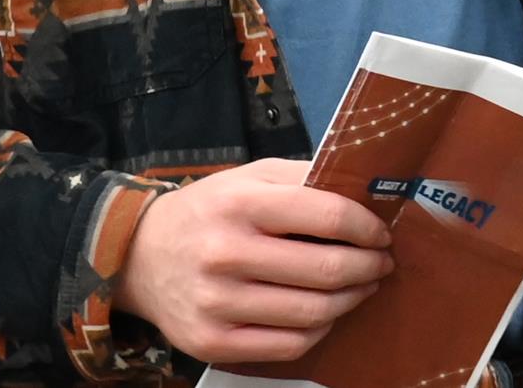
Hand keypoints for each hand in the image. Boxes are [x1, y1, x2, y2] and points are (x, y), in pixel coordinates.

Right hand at [117, 159, 394, 365]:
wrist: (140, 256)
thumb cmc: (209, 211)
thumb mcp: (250, 177)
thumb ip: (303, 179)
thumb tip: (365, 190)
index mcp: (240, 204)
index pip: (328, 216)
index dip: (367, 227)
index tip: (382, 233)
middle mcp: (226, 253)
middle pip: (325, 270)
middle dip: (369, 267)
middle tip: (382, 262)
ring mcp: (217, 304)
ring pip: (313, 313)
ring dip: (351, 300)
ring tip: (361, 286)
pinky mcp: (212, 342)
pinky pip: (288, 345)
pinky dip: (319, 330)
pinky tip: (326, 314)